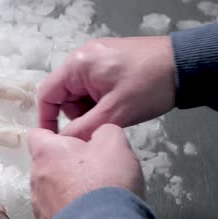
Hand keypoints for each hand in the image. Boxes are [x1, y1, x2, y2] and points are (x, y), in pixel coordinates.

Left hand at [27, 124, 144, 218]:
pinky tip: (90, 214)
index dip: (54, 134)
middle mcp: (35, 178)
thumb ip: (104, 131)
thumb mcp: (114, 144)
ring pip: (51, 189)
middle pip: (47, 164)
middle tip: (93, 168)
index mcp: (46, 153)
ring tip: (94, 194)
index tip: (72, 140)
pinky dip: (70, 210)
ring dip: (67, 188)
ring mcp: (38, 205)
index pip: (37, 134)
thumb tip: (98, 136)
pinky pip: (57, 212)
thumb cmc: (105, 182)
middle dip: (66, 163)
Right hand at [39, 36, 175, 139]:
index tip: (54, 140)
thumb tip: (61, 144)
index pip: (47, 94)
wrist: (186, 66)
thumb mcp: (114, 113)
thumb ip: (83, 130)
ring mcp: (95, 58)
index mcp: (78, 65)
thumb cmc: (150, 85)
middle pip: (63, 96)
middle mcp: (82, 58)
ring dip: (90, 110)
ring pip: (78, 95)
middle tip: (98, 125)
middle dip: (77, 115)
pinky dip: (99, 102)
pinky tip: (117, 105)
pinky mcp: (107, 63)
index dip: (47, 120)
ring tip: (113, 114)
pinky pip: (91, 88)